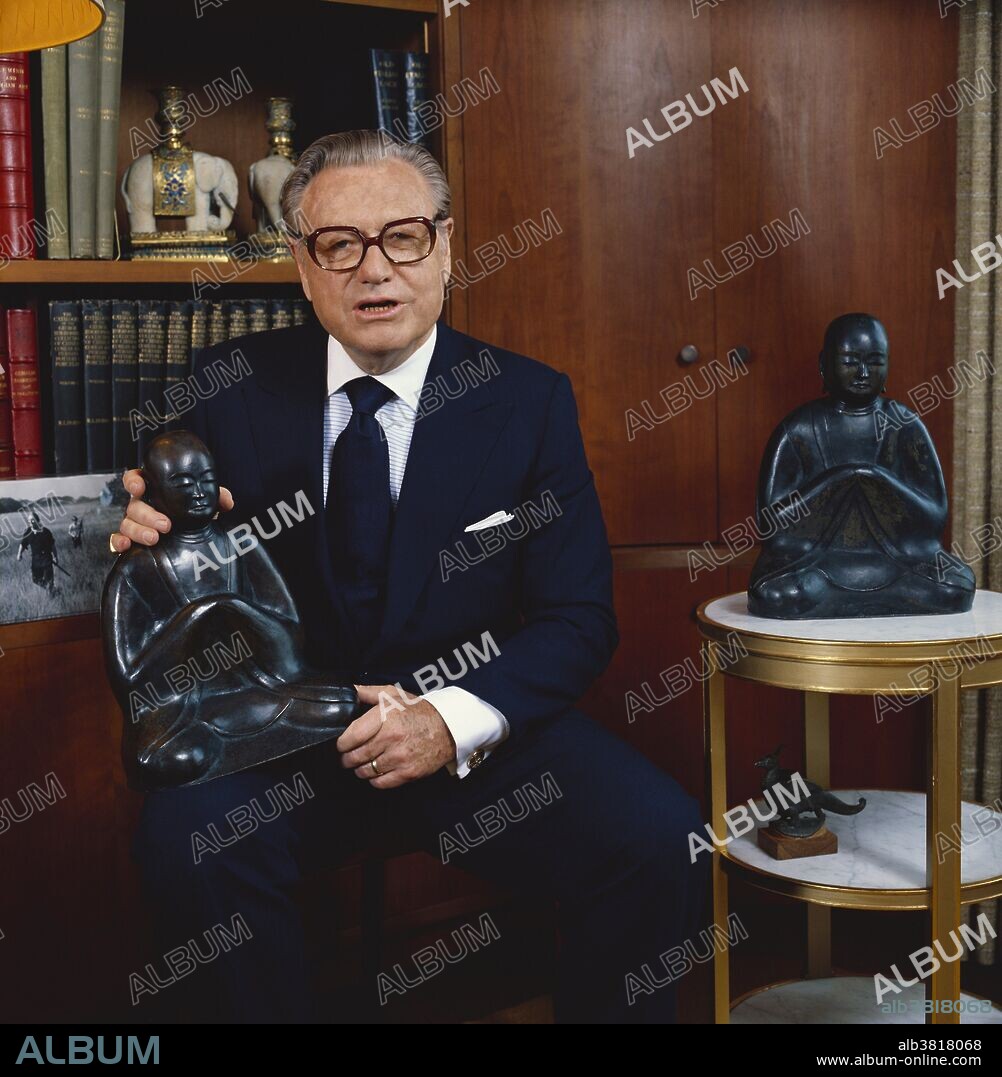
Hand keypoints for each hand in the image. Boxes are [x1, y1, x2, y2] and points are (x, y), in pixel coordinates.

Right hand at [109, 468, 233, 551]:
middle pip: (134, 505)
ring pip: (127, 523)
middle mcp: (142, 506)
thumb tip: (227, 501)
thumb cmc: (191, 515)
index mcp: (155, 491)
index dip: (134, 481)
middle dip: (147, 515)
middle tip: (165, 525)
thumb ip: (216, 498)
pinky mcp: (132, 540)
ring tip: (155, 538)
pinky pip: (118, 540)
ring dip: (139, 531)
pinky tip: (126, 547)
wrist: (192, 539)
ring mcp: (135, 523)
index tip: (140, 487)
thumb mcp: (205, 504)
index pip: (137, 479)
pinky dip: (120, 542)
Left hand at [337, 683, 455, 788]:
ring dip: (360, 769)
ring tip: (363, 763)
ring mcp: (400, 758)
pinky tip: (377, 770)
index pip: (351, 737)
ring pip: (365, 771)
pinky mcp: (408, 773)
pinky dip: (374, 779)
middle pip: (355, 757)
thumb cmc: (418, 711)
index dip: (342, 743)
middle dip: (347, 758)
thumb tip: (348, 691)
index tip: (343, 743)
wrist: (448, 728)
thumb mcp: (394, 694)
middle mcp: (391, 738)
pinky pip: (379, 783)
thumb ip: (368, 692)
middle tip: (349, 755)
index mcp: (385, 717)